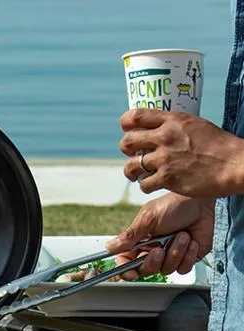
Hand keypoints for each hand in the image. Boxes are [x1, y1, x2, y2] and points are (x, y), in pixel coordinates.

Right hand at [104, 192, 213, 278]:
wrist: (203, 204)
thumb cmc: (174, 205)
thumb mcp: (148, 218)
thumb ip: (129, 235)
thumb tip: (109, 246)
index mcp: (139, 241)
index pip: (126, 262)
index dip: (126, 271)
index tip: (130, 273)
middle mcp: (153, 250)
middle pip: (145, 270)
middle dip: (153, 261)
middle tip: (159, 249)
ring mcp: (170, 255)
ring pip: (166, 269)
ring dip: (175, 252)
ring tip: (181, 236)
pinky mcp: (187, 258)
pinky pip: (183, 269)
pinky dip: (188, 255)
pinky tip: (191, 241)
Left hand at [119, 108, 243, 196]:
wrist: (235, 164)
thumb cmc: (219, 145)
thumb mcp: (195, 125)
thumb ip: (173, 126)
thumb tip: (156, 130)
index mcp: (172, 120)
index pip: (135, 116)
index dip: (126, 124)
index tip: (128, 130)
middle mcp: (165, 137)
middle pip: (127, 141)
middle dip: (126, 149)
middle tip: (133, 155)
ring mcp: (165, 159)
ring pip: (131, 165)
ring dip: (130, 171)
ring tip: (135, 174)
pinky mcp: (168, 178)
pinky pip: (143, 184)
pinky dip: (145, 186)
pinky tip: (151, 185)